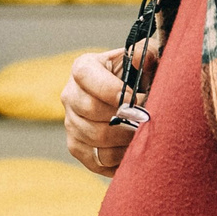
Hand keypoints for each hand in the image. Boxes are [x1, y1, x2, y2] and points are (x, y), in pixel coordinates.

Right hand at [63, 48, 138, 179]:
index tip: (136, 98)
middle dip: (123, 117)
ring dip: (124, 140)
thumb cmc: (136, 76)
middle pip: (91, 110)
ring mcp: (70, 122)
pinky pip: (94, 159)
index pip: (87, 77)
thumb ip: (144, 55)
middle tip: (146, 121)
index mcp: (83, 68)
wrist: (128, 98)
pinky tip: (133, 151)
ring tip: (143, 135)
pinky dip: (117, 160)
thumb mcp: (142, 60)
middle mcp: (70, 94)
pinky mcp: (76, 146)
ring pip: (95, 137)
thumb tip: (141, 56)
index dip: (111, 89)